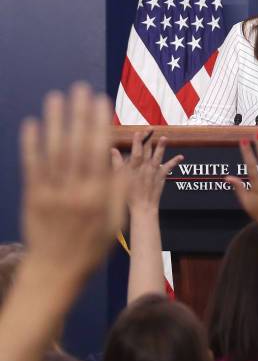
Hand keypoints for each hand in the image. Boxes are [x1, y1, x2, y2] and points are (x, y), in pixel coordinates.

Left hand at [19, 83, 129, 283]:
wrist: (55, 272)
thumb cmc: (90, 248)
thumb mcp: (114, 223)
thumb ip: (118, 192)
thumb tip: (124, 162)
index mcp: (97, 196)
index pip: (98, 152)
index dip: (99, 124)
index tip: (100, 101)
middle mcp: (74, 191)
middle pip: (76, 145)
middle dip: (79, 115)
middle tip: (80, 89)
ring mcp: (51, 193)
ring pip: (53, 151)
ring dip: (55, 122)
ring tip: (56, 97)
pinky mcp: (33, 197)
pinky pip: (32, 167)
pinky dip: (31, 144)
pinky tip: (32, 124)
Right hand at [111, 133, 182, 214]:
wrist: (143, 206)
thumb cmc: (129, 194)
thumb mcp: (119, 178)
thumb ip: (117, 163)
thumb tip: (112, 150)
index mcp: (134, 167)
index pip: (136, 151)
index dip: (137, 141)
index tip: (138, 132)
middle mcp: (145, 167)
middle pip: (147, 150)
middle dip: (148, 139)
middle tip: (150, 129)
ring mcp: (154, 171)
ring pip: (158, 156)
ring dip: (161, 146)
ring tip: (165, 138)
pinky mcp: (162, 176)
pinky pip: (169, 167)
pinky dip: (175, 161)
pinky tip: (181, 156)